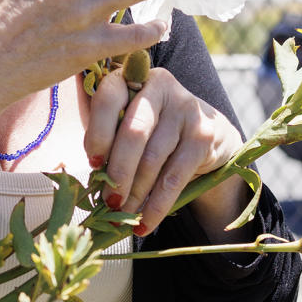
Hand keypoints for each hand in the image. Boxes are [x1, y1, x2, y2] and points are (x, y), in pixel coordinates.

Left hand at [83, 62, 243, 236]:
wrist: (209, 136)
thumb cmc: (154, 130)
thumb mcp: (129, 123)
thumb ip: (109, 139)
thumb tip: (92, 180)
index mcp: (132, 77)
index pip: (109, 98)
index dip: (98, 133)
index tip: (94, 164)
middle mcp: (161, 86)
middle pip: (133, 133)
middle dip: (118, 172)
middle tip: (108, 201)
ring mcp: (186, 108)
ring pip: (153, 159)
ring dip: (135, 193)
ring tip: (122, 215)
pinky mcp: (204, 135)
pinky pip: (174, 178)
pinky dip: (157, 206)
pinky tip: (144, 223)